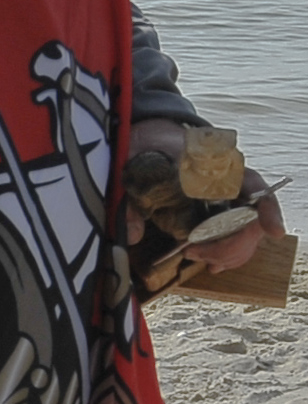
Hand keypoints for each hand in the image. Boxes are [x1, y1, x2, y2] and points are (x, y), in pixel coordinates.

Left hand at [122, 121, 282, 272]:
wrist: (156, 140)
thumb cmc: (151, 147)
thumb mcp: (135, 161)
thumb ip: (131, 196)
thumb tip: (132, 236)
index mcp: (218, 162)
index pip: (254, 183)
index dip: (268, 208)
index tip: (273, 231)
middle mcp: (235, 182)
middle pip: (251, 221)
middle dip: (227, 245)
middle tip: (193, 252)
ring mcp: (235, 199)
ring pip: (248, 236)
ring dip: (226, 254)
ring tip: (194, 255)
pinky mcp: (228, 214)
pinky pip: (240, 240)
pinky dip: (228, 256)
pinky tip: (210, 263)